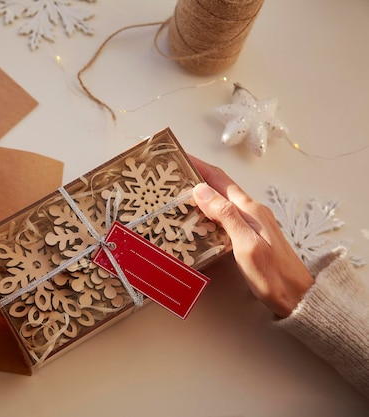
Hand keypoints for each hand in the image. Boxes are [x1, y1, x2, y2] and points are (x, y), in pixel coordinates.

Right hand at [190, 156, 312, 317]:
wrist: (298, 297)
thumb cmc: (272, 276)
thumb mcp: (245, 245)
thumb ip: (225, 215)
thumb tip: (201, 189)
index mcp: (250, 209)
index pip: (220, 179)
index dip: (199, 166)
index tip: (180, 158)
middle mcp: (252, 211)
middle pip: (221, 186)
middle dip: (198, 176)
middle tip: (175, 175)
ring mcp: (254, 222)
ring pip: (223, 200)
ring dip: (203, 193)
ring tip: (182, 193)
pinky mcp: (252, 234)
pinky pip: (227, 214)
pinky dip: (210, 209)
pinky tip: (201, 217)